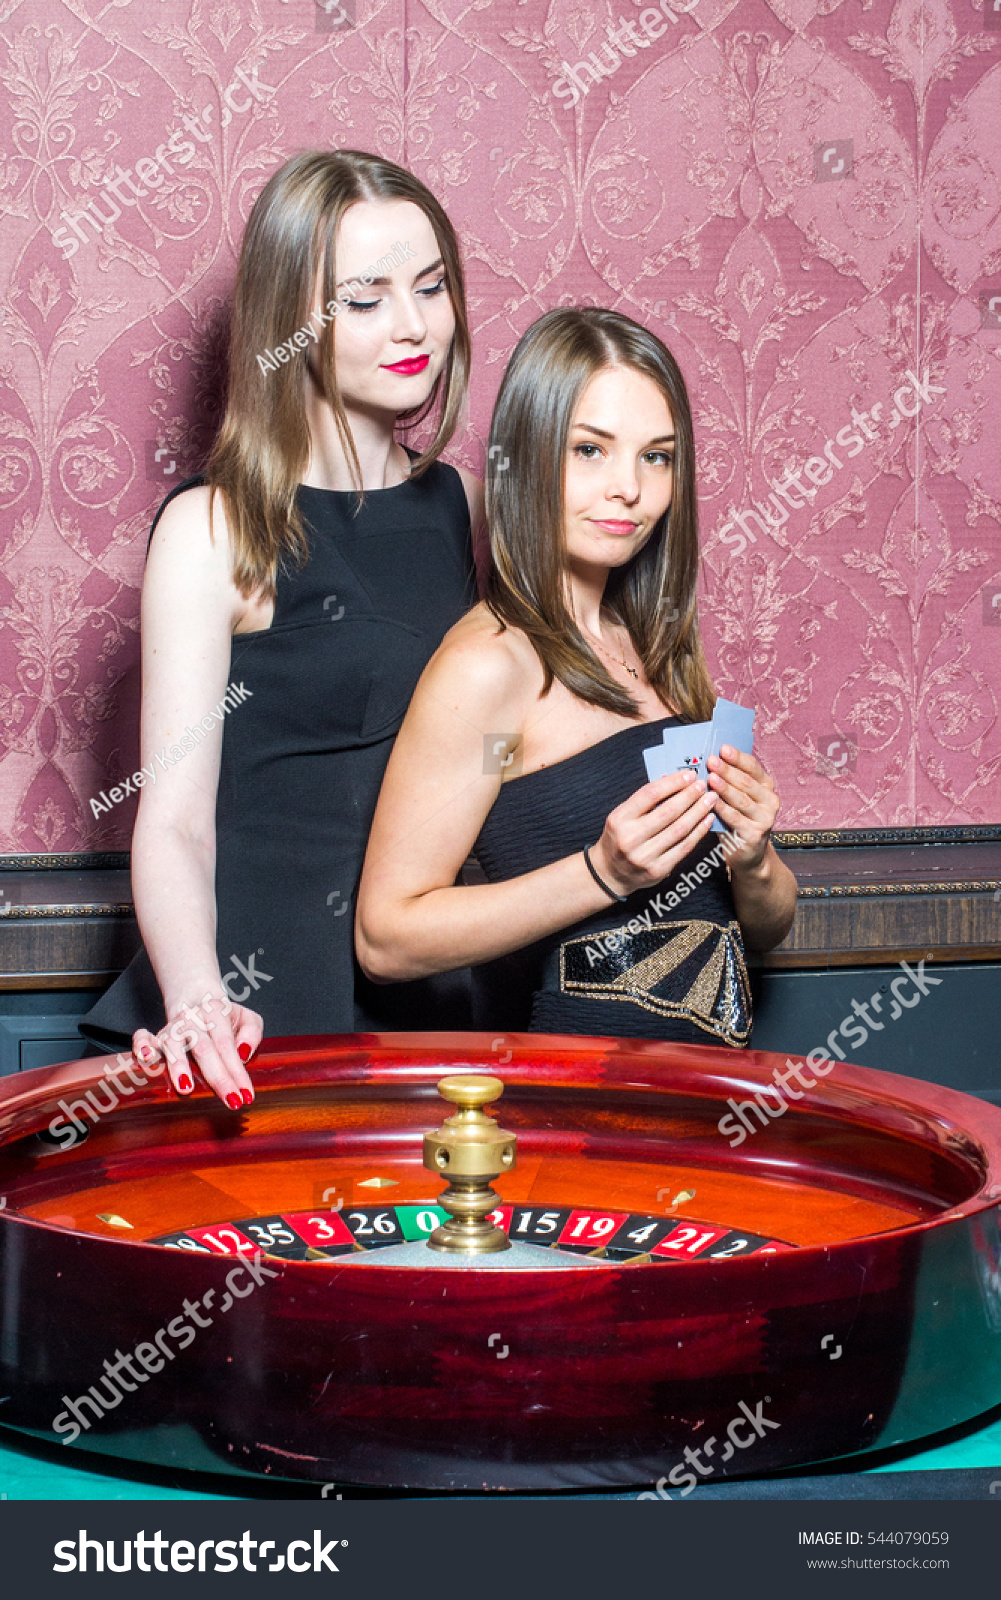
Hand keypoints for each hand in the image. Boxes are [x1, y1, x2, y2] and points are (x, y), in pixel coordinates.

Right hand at [132, 987, 262, 1108]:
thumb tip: (243, 1053)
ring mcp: (173, 1028)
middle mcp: (192, 1020)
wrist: (195, 1000)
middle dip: (218, 1078)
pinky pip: (142, 1037)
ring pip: (172, 1044)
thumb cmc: (223, 1017)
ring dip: (177, 1065)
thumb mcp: (246, 1018)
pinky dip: (141, 1045)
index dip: (237, 1071)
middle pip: (203, 1048)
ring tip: (186, 1088)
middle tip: (231, 1101)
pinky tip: (145, 1057)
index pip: (227, 1045)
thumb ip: (251, 1032)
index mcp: (216, 1013)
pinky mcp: (157, 1035)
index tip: (246, 1095)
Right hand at [589, 769, 716, 896]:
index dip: (672, 783)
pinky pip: (684, 847)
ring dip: (698, 812)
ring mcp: (644, 856)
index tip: (689, 775)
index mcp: (619, 819)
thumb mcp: (623, 816)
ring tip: (710, 799)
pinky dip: (699, 831)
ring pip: (679, 829)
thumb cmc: (619, 838)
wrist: (611, 873)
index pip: (649, 794)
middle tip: (703, 785)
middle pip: (668, 812)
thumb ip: (646, 801)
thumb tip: (675, 781)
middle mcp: (630, 838)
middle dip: (689, 796)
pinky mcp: (657, 870)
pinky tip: (707, 820)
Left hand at [706, 745, 779, 871]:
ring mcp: (765, 819)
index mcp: (766, 786)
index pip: (753, 767)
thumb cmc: (737, 819)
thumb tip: (708, 760)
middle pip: (747, 782)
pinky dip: (723, 809)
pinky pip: (736, 819)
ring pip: (742, 800)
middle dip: (728, 770)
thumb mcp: (737, 797)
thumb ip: (729, 781)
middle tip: (712, 760)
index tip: (723, 748)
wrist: (748, 853)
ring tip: (711, 778)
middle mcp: (770, 801)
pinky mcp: (755, 835)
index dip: (738, 758)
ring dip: (725, 788)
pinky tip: (711, 801)